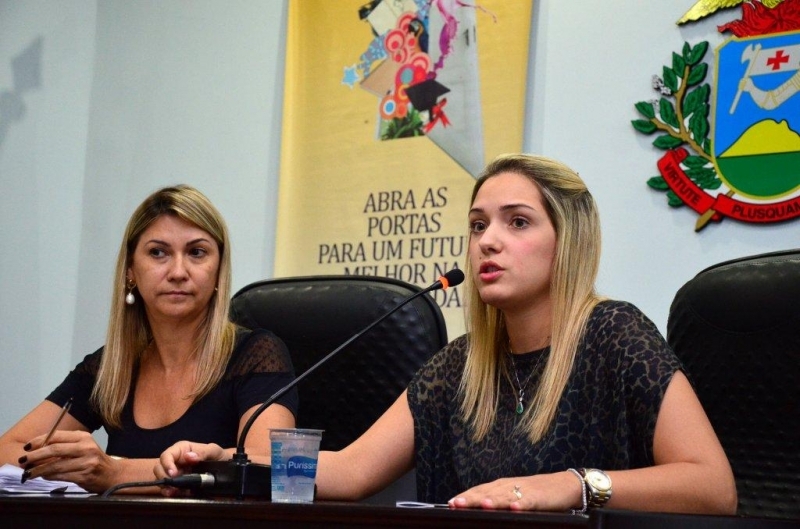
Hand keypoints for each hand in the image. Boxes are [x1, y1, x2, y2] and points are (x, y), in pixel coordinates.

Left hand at [20, 430, 119, 491]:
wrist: (113, 474)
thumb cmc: (94, 459)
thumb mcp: (82, 447)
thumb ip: (64, 446)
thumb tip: (37, 451)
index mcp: (83, 437)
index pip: (57, 436)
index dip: (39, 441)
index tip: (26, 447)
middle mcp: (86, 447)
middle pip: (54, 449)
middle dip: (35, 455)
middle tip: (23, 460)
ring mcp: (87, 462)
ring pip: (56, 465)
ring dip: (38, 470)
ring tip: (28, 473)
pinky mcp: (85, 476)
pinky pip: (61, 476)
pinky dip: (49, 477)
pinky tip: (42, 477)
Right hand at [154, 441, 224, 496]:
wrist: (225, 469)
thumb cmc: (218, 456)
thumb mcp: (214, 451)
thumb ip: (203, 452)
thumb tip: (189, 457)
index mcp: (182, 450)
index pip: (167, 455)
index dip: (167, 464)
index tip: (173, 474)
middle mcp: (176, 461)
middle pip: (159, 468)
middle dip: (163, 477)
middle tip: (173, 485)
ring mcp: (176, 473)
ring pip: (161, 479)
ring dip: (166, 487)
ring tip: (174, 492)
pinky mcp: (178, 484)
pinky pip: (169, 488)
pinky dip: (172, 492)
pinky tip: (179, 494)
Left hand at [447, 471, 582, 511]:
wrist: (563, 485)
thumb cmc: (535, 494)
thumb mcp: (512, 496)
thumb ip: (497, 502)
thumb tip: (478, 510)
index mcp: (500, 486)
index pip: (479, 490)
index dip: (464, 496)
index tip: (450, 503)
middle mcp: (508, 486)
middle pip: (487, 492)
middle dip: (470, 498)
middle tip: (455, 503)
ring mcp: (523, 491)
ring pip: (504, 496)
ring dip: (493, 500)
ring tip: (482, 505)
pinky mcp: (537, 498)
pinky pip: (527, 501)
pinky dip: (521, 504)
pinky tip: (514, 508)